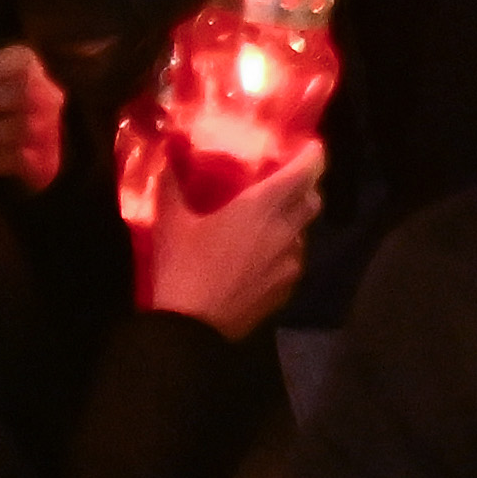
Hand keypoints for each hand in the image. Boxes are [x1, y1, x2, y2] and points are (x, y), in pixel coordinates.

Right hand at [129, 137, 316, 336]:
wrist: (191, 330)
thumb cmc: (183, 268)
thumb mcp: (170, 224)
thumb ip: (170, 187)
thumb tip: (163, 157)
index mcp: (263, 206)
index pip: (308, 169)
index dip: (312, 154)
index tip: (306, 147)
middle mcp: (287, 229)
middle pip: (313, 199)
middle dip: (304, 188)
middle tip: (281, 185)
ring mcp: (292, 261)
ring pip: (304, 232)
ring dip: (292, 222)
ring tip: (265, 225)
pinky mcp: (288, 288)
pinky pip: (295, 260)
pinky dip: (284, 252)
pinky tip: (259, 259)